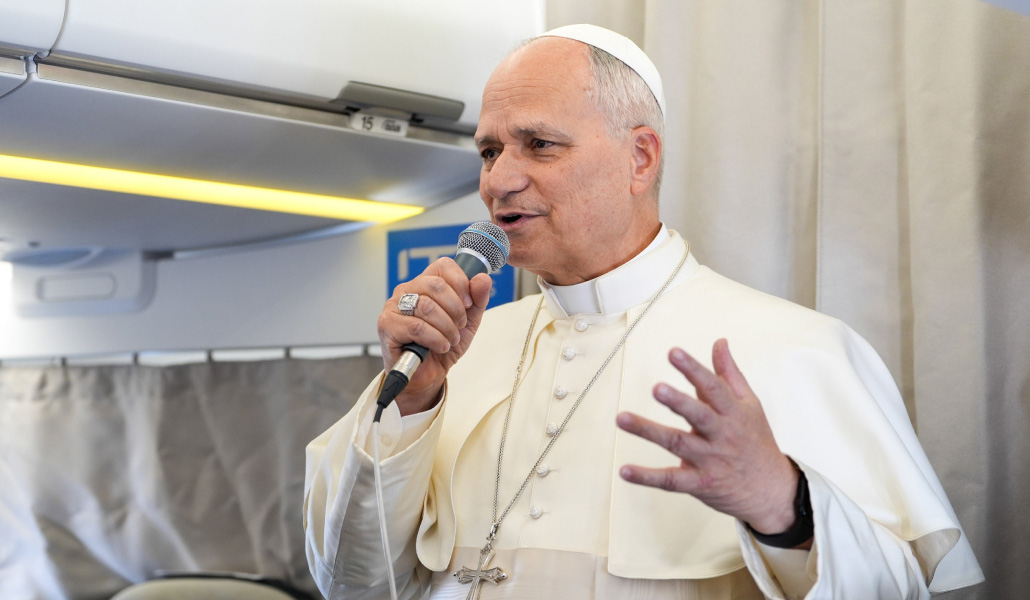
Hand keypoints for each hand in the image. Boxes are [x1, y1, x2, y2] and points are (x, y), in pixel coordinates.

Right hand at [378, 257, 492, 414]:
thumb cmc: (442, 345)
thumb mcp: (467, 322)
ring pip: (427, 306)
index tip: (468, 303)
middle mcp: (407, 290)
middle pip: (436, 285)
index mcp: (425, 284)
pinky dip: (435, 339)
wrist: (427, 376)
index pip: (443, 266)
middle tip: (459, 326)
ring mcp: (393, 306)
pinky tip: (439, 346)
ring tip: (449, 340)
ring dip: (446, 328)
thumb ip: (477, 300)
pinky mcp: (387, 325)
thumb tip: (483, 278)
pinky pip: (416, 327)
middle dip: (456, 309)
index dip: (460, 282)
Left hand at [616, 339, 804, 539]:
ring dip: (649, 431)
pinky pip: (671, 480)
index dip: (693, 369)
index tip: (673, 352)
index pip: (713, 387)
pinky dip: (647, 477)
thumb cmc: (756, 441)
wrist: (772, 491)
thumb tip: (719, 342)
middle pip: (698, 416)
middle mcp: (721, 435)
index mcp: (733, 413)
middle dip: (678, 402)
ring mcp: (710, 460)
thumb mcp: (750, 405)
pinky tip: (625, 470)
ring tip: (622, 418)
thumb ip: (729, 374)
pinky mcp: (700, 483)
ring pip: (677, 443)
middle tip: (656, 388)